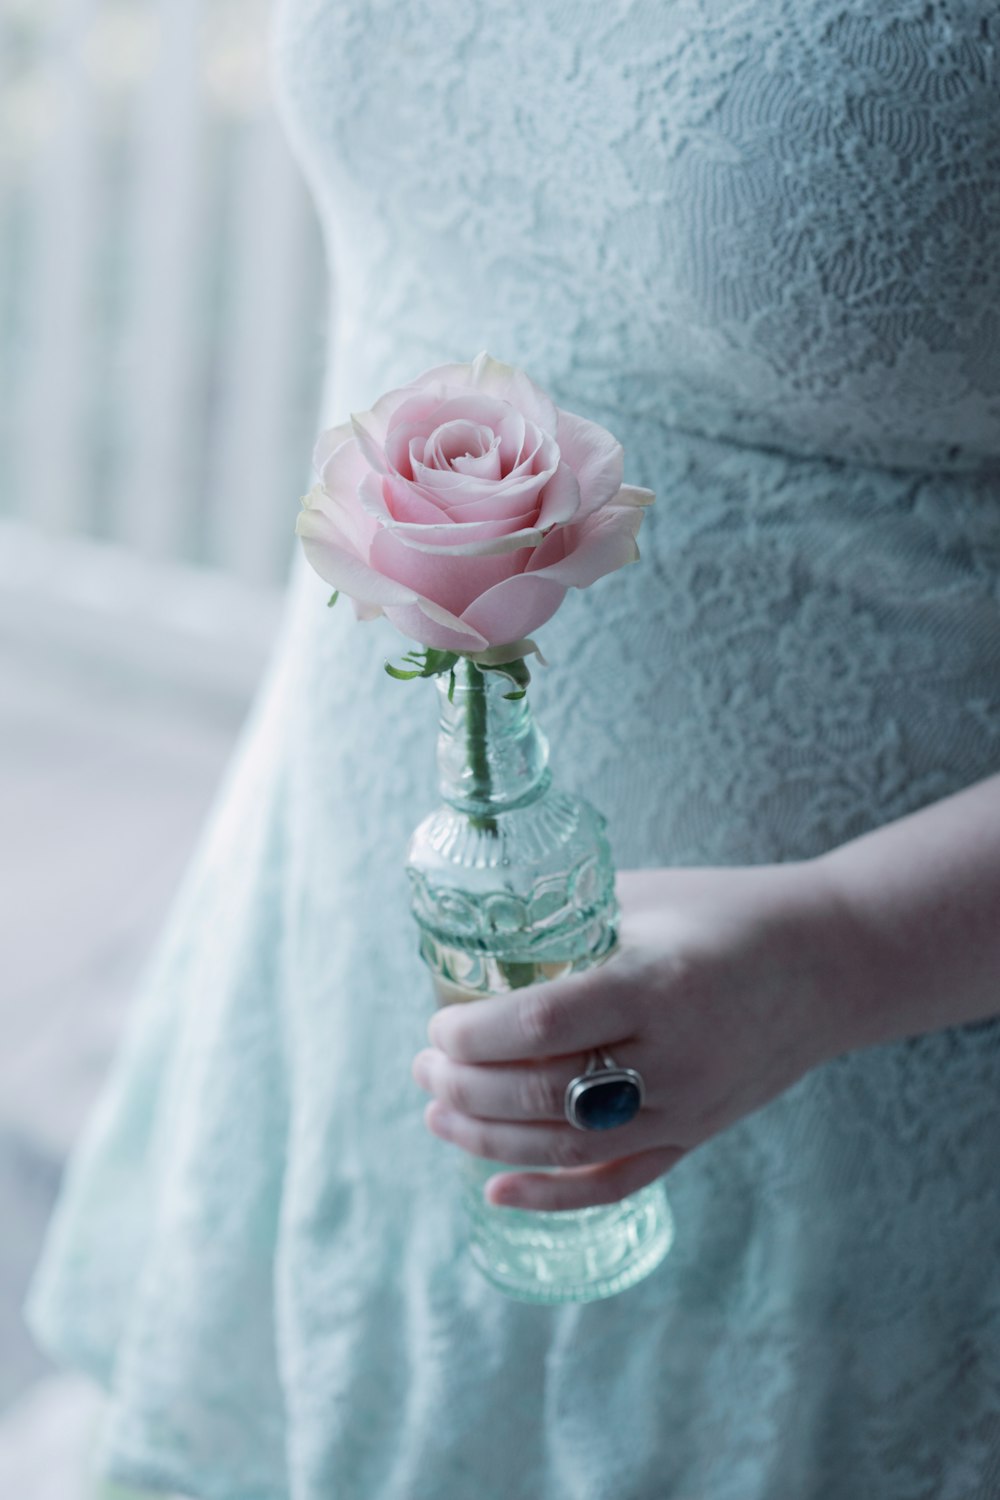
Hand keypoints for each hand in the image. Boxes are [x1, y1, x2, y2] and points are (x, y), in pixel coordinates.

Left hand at [411, 860, 848, 1210]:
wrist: (831, 963)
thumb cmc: (730, 913)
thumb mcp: (647, 897)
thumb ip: (569, 922)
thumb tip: (481, 941)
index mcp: (656, 985)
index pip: (542, 1027)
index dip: (474, 1034)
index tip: (438, 1022)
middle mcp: (673, 1058)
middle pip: (543, 1094)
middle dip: (466, 1086)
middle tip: (423, 1064)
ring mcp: (689, 1108)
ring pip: (567, 1146)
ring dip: (488, 1139)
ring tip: (436, 1110)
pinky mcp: (698, 1135)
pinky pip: (618, 1181)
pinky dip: (554, 1196)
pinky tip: (497, 1192)